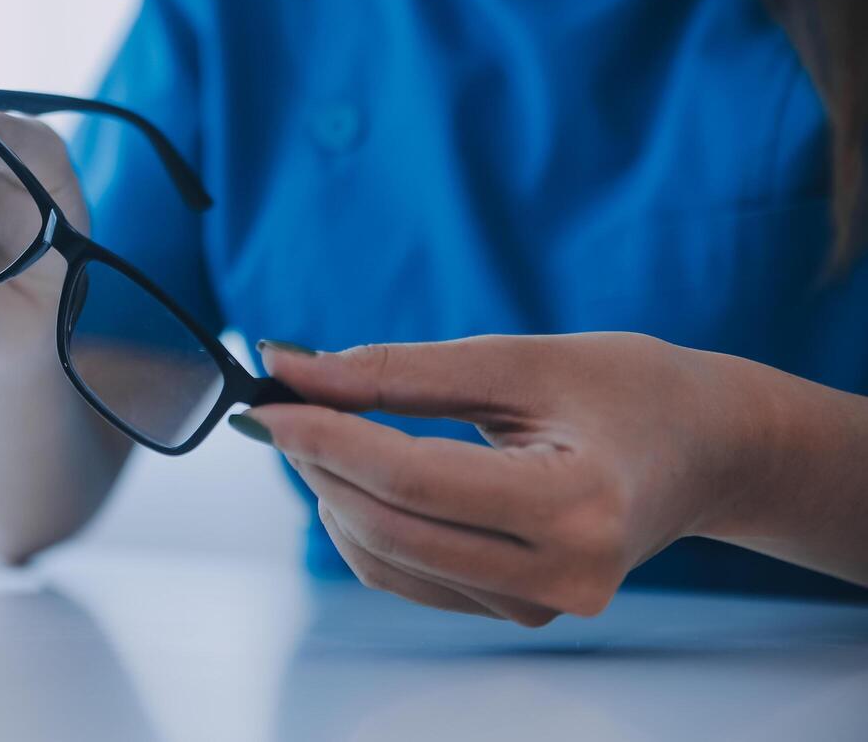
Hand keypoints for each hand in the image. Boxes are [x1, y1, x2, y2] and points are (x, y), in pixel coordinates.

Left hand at [238, 333, 786, 626]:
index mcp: (578, 507)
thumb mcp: (518, 361)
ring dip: (333, 496)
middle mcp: (563, 577)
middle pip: (391, 529)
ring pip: (388, 562)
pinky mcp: (520, 613)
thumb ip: (397, 371)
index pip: (414, 481)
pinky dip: (366, 525)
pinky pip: (410, 578)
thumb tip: (292, 368)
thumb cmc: (630, 390)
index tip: (265, 401)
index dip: (327, 439)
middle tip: (279, 407)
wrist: (707, 451)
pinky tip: (355, 475)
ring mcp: (541, 607)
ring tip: (315, 431)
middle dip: (318, 466)